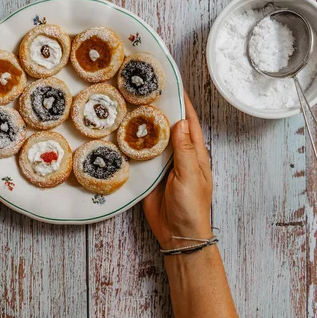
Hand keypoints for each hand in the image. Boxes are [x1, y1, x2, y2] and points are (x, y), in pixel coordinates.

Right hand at [143, 93, 212, 249]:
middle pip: (168, 126)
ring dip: (144, 125)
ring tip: (129, 106)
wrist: (177, 235)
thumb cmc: (191, 207)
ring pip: (152, 139)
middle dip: (159, 109)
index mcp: (195, 153)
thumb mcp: (190, 176)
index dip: (183, 102)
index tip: (173, 83)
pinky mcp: (148, 175)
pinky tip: (121, 133)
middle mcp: (178, 154)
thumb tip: (181, 121)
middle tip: (144, 90)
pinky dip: (132, 145)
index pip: (189, 121)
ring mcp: (162, 164)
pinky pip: (140, 156)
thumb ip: (184, 150)